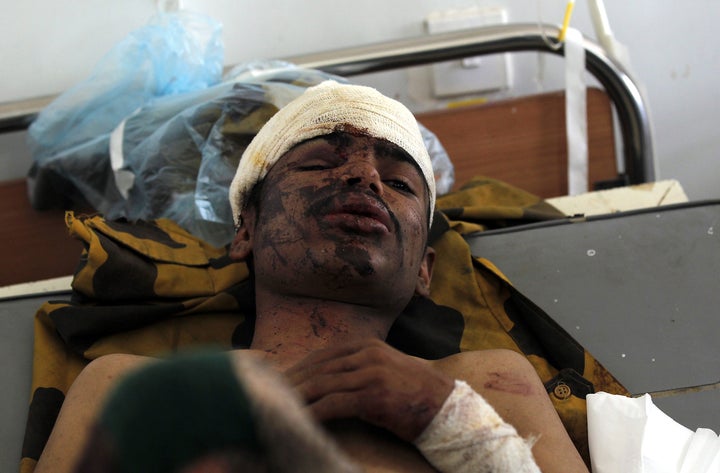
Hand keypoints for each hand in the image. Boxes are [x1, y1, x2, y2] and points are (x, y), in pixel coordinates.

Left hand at [284, 339, 453, 440]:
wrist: (445, 407)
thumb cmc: (414, 393)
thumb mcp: (385, 369)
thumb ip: (360, 366)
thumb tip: (329, 377)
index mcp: (368, 345)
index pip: (323, 354)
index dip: (300, 367)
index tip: (281, 380)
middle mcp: (368, 354)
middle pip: (318, 367)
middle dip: (293, 382)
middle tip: (271, 396)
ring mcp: (371, 373)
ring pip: (322, 384)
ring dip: (297, 398)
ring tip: (279, 408)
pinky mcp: (374, 396)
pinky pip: (334, 404)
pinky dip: (314, 413)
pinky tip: (301, 421)